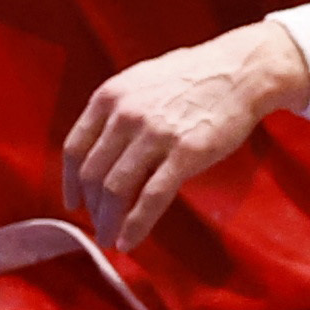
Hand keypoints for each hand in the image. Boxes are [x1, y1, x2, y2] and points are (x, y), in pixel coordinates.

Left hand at [61, 22, 309, 250]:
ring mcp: (154, 135)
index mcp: (109, 97)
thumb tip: (99, 149)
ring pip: (116, 190)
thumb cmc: (192, 76)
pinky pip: (151, 198)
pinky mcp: (185, 154)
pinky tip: (129, 241)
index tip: (73, 202)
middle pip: (92, 174)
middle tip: (98, 225)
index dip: (69, 182)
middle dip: (92, 208)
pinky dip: (135, 225)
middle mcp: (125, 115)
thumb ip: (116, 111)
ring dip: (108, 221)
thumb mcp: (140, 81)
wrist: (241, 69)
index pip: (74, 148)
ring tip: (109, 238)